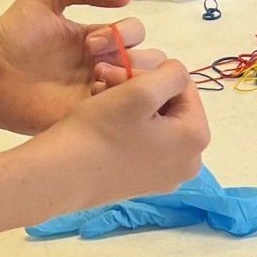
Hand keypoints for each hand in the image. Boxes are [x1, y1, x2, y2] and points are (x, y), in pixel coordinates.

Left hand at [0, 0, 162, 133]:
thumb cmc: (12, 35)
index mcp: (98, 39)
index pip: (135, 32)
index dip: (123, 34)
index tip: (90, 41)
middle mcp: (104, 65)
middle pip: (148, 60)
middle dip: (131, 58)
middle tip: (95, 63)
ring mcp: (99, 93)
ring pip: (142, 87)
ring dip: (129, 81)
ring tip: (97, 81)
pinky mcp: (89, 116)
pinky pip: (121, 114)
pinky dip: (116, 104)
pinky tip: (93, 100)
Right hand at [36, 61, 211, 217]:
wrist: (59, 177)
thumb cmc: (100, 130)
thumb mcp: (141, 91)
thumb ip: (172, 74)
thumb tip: (178, 75)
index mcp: (196, 139)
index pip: (183, 86)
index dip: (150, 72)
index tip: (117, 73)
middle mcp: (189, 162)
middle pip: (171, 106)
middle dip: (140, 88)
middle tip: (103, 82)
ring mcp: (167, 175)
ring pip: (157, 122)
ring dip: (130, 104)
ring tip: (99, 98)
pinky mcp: (145, 183)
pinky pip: (146, 143)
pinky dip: (128, 127)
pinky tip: (103, 122)